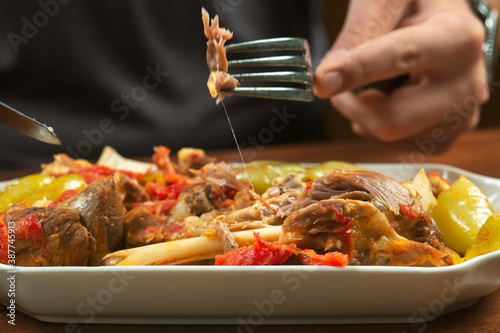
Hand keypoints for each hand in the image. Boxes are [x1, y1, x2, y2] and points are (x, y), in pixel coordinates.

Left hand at [314, 0, 488, 142]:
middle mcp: (466, 84)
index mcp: (456, 39)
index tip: (322, 81)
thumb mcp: (388, 0)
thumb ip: (362, 30)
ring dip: (364, 112)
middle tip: (339, 81)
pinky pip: (394, 144)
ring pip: (388, 134)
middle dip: (353, 104)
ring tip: (377, 80)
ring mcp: (459, 116)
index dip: (356, 72)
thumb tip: (329, 76)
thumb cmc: (417, 7)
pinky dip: (377, 124)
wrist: (447, 26)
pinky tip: (389, 98)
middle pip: (392, 120)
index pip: (399, 59)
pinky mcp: (446, 136)